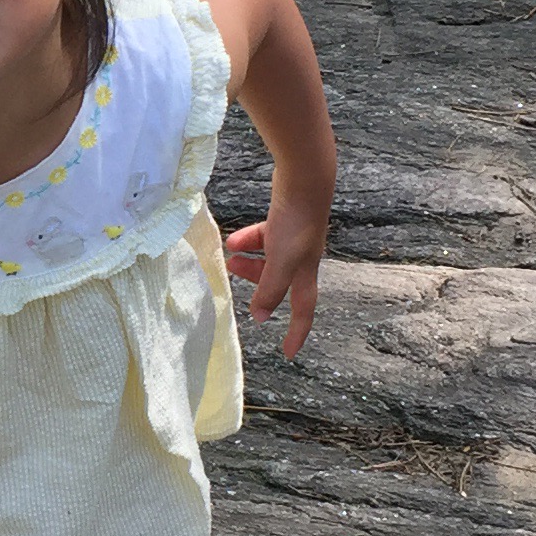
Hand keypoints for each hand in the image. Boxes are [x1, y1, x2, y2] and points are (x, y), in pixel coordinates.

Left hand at [224, 179, 329, 359]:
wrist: (305, 181)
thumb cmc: (296, 222)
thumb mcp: (281, 261)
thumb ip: (269, 288)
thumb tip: (261, 317)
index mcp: (306, 272)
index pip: (303, 311)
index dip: (297, 333)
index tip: (288, 353)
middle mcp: (303, 258)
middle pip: (280, 281)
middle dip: (257, 283)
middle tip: (233, 273)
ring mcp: (294, 238)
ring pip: (269, 259)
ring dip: (248, 261)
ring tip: (228, 256)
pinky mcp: (285, 219)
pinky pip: (265, 238)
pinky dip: (249, 241)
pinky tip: (233, 239)